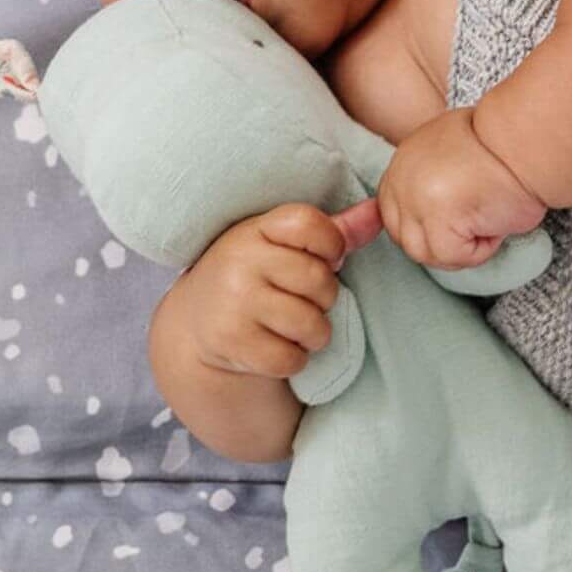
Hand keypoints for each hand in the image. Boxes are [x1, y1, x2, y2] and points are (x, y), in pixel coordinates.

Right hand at [160, 204, 350, 379]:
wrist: (194, 323)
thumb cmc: (252, 277)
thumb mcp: (280, 247)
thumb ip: (332, 231)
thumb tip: (377, 212)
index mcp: (255, 229)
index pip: (309, 223)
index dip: (330, 244)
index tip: (323, 257)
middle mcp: (240, 260)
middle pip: (319, 279)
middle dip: (324, 297)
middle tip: (302, 299)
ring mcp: (234, 301)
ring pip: (311, 324)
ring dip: (312, 333)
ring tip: (292, 326)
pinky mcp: (232, 341)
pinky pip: (292, 358)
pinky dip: (293, 359)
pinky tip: (274, 346)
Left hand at [339, 106, 547, 271]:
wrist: (529, 143)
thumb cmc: (506, 148)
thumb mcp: (454, 152)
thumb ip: (433, 179)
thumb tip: (436, 215)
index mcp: (403, 161)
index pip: (392, 213)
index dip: (425, 228)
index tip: (456, 224)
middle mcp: (401, 179)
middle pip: (404, 237)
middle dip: (440, 242)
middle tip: (477, 227)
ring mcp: (414, 199)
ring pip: (424, 253)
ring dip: (461, 248)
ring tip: (488, 222)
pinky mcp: (436, 217)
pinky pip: (451, 256)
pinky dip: (479, 250)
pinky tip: (496, 224)